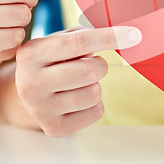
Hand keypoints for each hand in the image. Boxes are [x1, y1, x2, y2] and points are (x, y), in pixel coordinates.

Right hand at [15, 26, 141, 136]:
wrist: (29, 95)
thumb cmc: (52, 61)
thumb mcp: (59, 41)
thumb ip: (84, 35)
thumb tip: (123, 35)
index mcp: (31, 54)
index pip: (78, 42)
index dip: (109, 37)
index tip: (134, 34)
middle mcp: (30, 83)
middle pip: (89, 71)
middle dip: (100, 66)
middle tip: (92, 65)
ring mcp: (40, 109)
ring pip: (94, 93)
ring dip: (96, 86)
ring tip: (80, 84)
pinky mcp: (54, 128)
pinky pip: (96, 112)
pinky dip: (95, 104)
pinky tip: (78, 99)